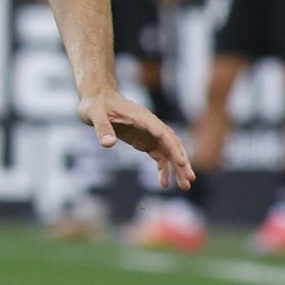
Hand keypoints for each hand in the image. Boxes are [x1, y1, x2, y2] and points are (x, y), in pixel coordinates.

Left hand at [77, 90, 194, 190]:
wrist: (96, 98)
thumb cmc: (95, 104)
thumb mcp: (94, 114)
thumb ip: (102, 127)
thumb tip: (107, 144)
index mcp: (143, 118)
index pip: (164, 134)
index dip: (174, 148)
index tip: (182, 162)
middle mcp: (150, 125)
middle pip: (171, 144)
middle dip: (182, 162)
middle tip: (189, 180)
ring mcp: (148, 133)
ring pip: (168, 151)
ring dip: (177, 168)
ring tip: (184, 186)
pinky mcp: (143, 139)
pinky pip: (158, 155)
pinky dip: (163, 168)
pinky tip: (164, 183)